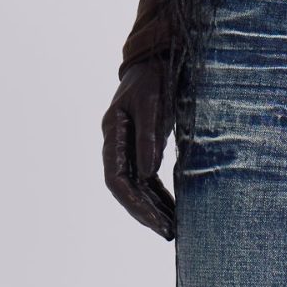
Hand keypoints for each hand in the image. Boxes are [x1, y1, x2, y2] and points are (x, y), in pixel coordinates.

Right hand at [102, 56, 176, 239]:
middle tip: (169, 234)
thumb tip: (146, 174)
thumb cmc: (157, 75)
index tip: (156, 222)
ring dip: (153, 207)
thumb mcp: (154, 103)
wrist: (159, 53)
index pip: (116, 179)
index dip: (134, 204)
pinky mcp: (142, 144)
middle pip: (126, 187)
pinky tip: (173, 209)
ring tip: (174, 229)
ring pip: (137, 185)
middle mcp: (116, 141)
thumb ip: (149, 138)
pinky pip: (147, 177)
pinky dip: (159, 194)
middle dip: (146, 212)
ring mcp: (127, 144)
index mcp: (113, 130)